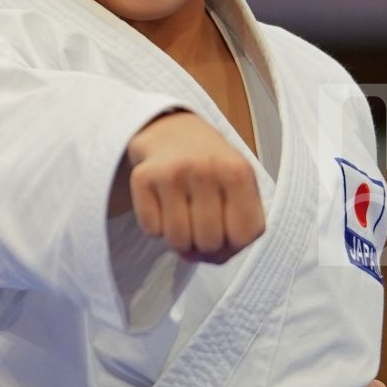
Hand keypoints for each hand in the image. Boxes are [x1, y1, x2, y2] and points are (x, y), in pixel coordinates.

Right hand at [110, 109, 264, 263]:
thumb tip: (198, 256)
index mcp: (239, 172)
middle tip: (201, 227)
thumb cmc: (212, 170)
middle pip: (209, 242)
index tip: (226, 232)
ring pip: (178, 241)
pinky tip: (164, 206)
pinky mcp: (143, 176)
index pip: (244, 236)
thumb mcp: (240, 187)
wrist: (173, 130)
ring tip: (183, 220)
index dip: (234, 245)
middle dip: (205, 245)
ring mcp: (173, 171)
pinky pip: (150, 230)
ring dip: (180, 241)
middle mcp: (206, 168)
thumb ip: (236, 229)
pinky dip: (157, 228)